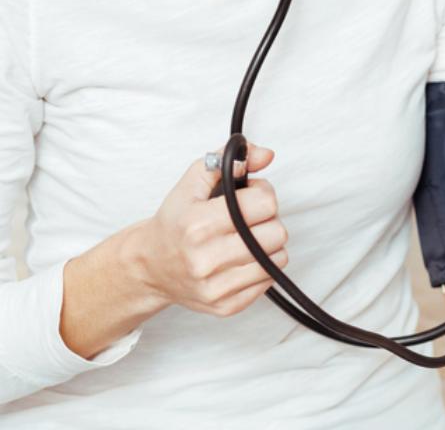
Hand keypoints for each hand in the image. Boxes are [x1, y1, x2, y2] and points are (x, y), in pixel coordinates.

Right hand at [133, 141, 290, 316]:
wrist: (149, 268)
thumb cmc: (175, 222)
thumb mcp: (193, 182)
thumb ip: (228, 161)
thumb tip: (264, 154)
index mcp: (197, 224)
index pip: (265, 203)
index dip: (262, 194)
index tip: (249, 197)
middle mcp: (205, 259)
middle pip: (276, 232)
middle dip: (267, 220)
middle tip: (248, 219)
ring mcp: (215, 287)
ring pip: (278, 257)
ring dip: (268, 244)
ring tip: (246, 239)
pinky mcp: (226, 306)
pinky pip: (269, 280)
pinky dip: (262, 267)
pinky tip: (240, 259)